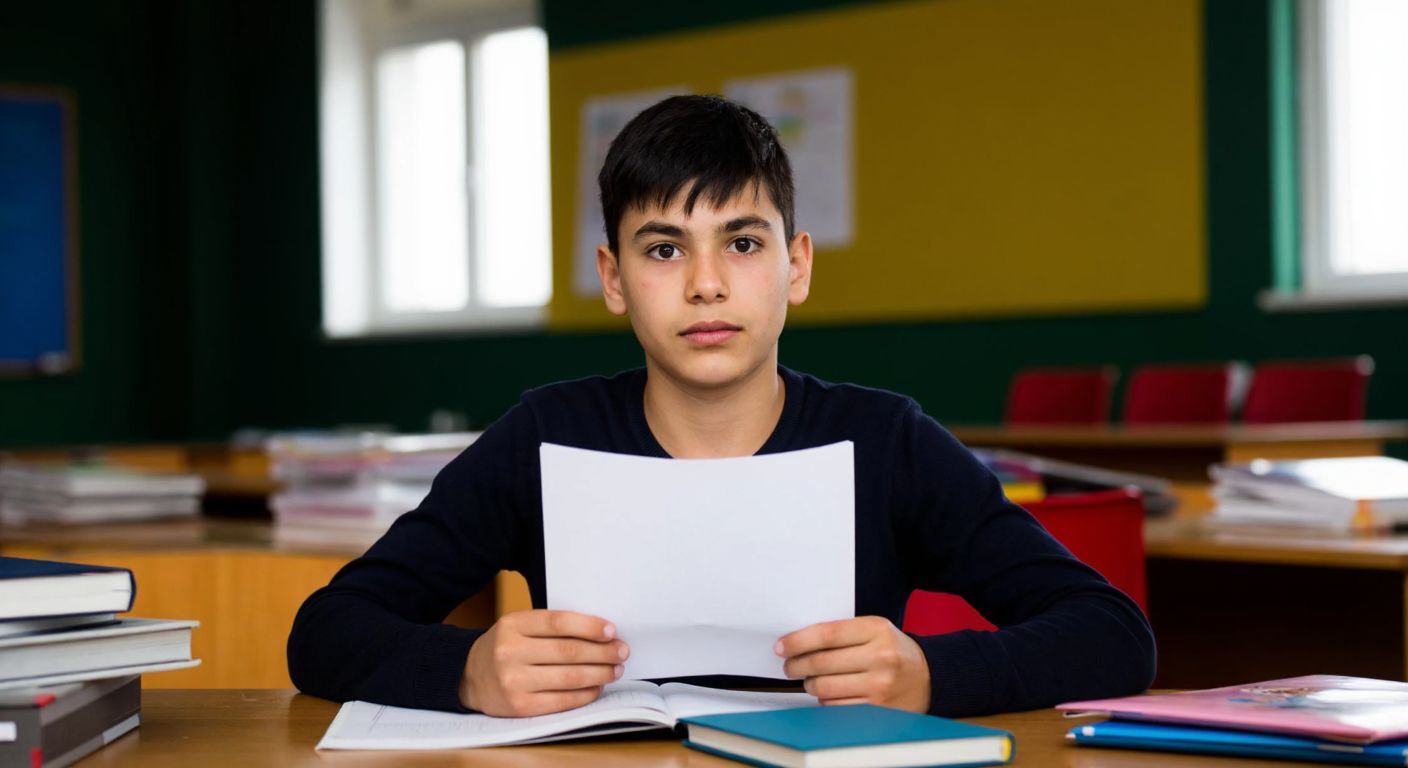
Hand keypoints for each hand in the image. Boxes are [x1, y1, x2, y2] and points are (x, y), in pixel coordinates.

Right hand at [460, 609, 628, 716]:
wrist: (469, 676)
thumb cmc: (505, 647)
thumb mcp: (519, 626)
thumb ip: (551, 627)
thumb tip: (600, 633)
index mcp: (512, 624)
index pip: (558, 623)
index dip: (589, 626)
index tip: (611, 630)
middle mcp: (510, 652)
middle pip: (568, 652)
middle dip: (602, 652)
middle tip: (622, 651)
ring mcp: (513, 681)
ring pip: (568, 677)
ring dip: (599, 673)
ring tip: (615, 669)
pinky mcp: (519, 706)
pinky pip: (561, 700)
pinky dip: (584, 694)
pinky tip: (597, 687)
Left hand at [775, 616, 930, 712]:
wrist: (928, 678)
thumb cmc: (892, 650)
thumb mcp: (874, 630)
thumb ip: (842, 633)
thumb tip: (797, 643)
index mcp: (877, 630)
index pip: (826, 634)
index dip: (798, 641)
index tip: (781, 647)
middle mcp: (881, 657)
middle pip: (821, 663)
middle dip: (796, 665)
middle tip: (789, 666)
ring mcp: (880, 686)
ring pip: (824, 687)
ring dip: (810, 684)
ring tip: (810, 679)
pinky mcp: (877, 709)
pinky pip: (835, 706)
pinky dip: (825, 700)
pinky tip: (829, 692)